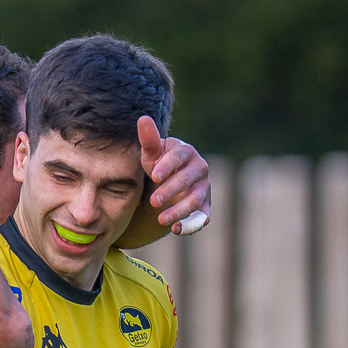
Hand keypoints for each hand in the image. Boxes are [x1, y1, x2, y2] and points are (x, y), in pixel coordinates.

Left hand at [116, 117, 211, 247]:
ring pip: (195, 199)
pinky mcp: (205, 205)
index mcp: (186, 152)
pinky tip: (176, 229)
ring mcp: (204, 187)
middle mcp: (200, 168)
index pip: (179, 157)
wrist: (171, 178)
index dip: (168, 166)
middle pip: (187, 179)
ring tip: (161, 220)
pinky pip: (202, 216)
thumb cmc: (160, 162)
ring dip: (179, 210)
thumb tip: (143, 118)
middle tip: (153, 201)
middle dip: (171, 190)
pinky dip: (191, 224)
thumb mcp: (152, 152)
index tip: (154, 176)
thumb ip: (149, 138)